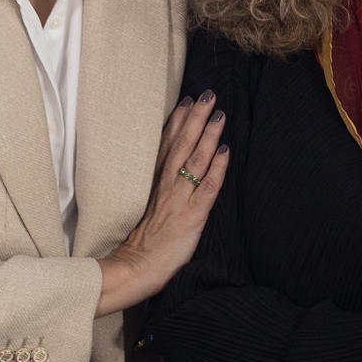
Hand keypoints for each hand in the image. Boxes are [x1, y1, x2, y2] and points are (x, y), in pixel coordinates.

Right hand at [96, 92, 229, 313]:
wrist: (136, 267)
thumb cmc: (142, 241)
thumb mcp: (145, 206)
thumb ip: (156, 186)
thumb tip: (168, 167)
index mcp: (154, 182)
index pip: (166, 144)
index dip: (177, 120)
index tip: (186, 99)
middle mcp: (167, 185)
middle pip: (182, 144)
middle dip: (195, 117)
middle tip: (207, 93)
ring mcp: (179, 198)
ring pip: (195, 160)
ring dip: (208, 135)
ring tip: (219, 113)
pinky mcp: (192, 215)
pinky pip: (207, 188)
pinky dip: (217, 168)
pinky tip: (225, 151)